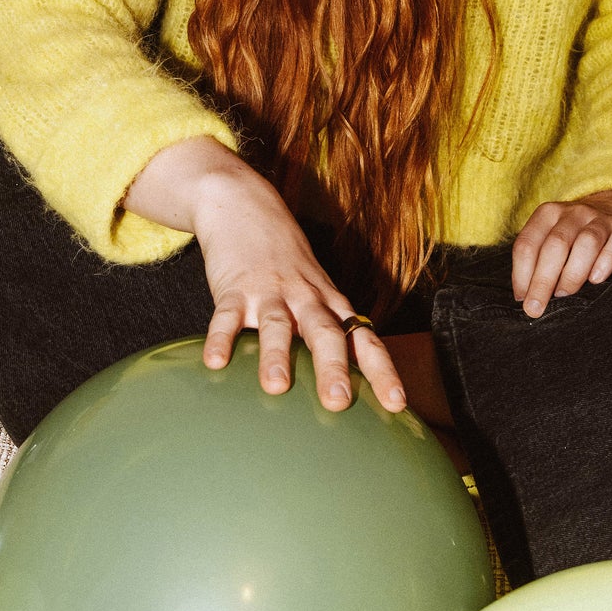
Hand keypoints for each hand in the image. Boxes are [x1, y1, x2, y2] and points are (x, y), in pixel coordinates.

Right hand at [123, 137, 405, 413]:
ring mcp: (269, 292)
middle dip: (333, 368)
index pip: (363, 340)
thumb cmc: (285, 262)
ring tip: (276, 386)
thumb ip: (327, 333)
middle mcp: (305, 298)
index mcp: (330, 304)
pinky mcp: (233, 288)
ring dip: (278, 354)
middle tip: (337, 402)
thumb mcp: (316, 292)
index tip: (396, 404)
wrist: (246, 206)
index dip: (381, 371)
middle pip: (325, 333)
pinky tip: (215, 362)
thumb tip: (345, 388)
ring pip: (278, 324)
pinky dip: (221, 338)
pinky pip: (226, 315)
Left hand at [511, 188, 611, 316]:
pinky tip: (596, 280)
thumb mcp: (551, 238)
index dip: (521, 274)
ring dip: (573, 273)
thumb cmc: (574, 235)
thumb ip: (538, 262)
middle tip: (537, 308)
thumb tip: (526, 298)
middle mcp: (573, 213)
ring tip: (565, 295)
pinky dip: (606, 261)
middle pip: (556, 245)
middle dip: (543, 280)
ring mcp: (601, 218)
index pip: (528, 244)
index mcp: (547, 215)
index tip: (522, 300)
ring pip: (587, 242)